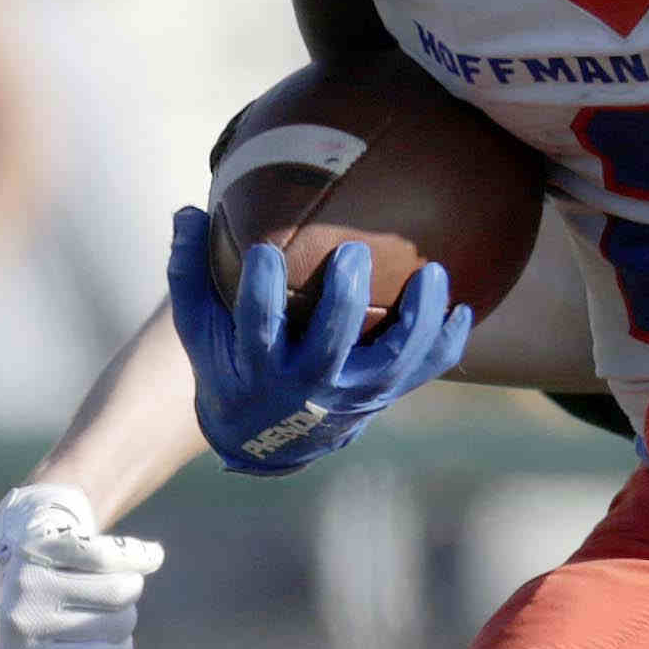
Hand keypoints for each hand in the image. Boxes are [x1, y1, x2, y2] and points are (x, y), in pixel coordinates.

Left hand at [0, 481, 162, 648]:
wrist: (19, 545)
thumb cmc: (46, 613)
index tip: (99, 641)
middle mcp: (17, 622)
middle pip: (118, 626)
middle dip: (124, 617)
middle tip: (98, 606)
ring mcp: (28, 581)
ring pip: (123, 590)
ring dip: (131, 585)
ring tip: (107, 581)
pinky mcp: (43, 544)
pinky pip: (113, 556)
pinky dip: (142, 556)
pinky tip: (150, 557)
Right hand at [167, 207, 469, 475]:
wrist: (265, 436)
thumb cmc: (231, 362)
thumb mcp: (199, 327)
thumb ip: (189, 273)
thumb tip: (186, 212)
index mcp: (259, 366)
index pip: (257, 328)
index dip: (261, 292)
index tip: (264, 250)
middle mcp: (307, 386)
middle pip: (329, 347)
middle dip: (343, 302)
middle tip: (354, 254)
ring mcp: (350, 396)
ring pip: (391, 365)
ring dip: (417, 322)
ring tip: (435, 274)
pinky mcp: (381, 397)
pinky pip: (421, 373)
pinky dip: (445, 345)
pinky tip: (462, 309)